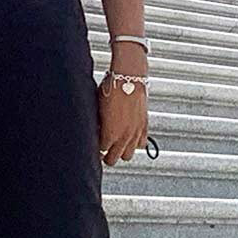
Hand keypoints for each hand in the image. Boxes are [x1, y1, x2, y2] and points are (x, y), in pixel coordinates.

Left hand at [97, 45, 149, 165]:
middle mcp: (124, 136)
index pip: (100, 152)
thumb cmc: (110, 89)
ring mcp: (135, 132)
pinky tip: (128, 136)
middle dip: (106, 156)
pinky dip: (135, 143)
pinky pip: (141, 144)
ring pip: (128, 156)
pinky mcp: (144, 126)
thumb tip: (94, 131)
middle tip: (102, 150)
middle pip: (113, 159)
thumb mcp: (97, 108)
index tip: (93, 146)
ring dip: (121, 151)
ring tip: (116, 144)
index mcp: (110, 133)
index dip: (95, 150)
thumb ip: (97, 124)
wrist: (129, 77)